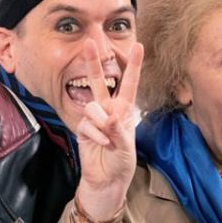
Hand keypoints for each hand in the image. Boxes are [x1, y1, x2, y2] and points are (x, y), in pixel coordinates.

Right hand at [73, 40, 143, 221]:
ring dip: (100, 122)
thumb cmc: (122, 162)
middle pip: (99, 82)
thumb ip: (119, 131)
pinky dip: (95, 134)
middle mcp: (108, 110)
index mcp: (124, 110)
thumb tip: (109, 116)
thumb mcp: (127, 147)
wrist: (107, 180)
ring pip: (92, 106)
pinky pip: (86, 124)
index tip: (138, 45)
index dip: (133, 65)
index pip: (129, 84)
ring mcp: (94, 119)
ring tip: (107, 138)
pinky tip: (101, 144)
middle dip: (93, 63)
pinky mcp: (82, 129)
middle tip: (90, 42)